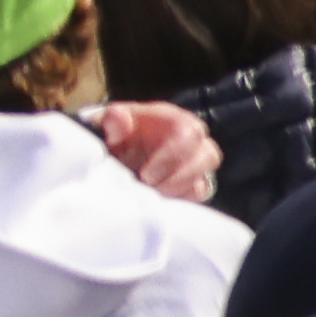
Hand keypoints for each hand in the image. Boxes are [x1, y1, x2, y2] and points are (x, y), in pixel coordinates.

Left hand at [82, 97, 215, 202]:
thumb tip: (117, 117)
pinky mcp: (194, 181)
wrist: (114, 152)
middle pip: (207, 155)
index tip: (145, 175)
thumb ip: (112, 121)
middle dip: (179, 177)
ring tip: (155, 195)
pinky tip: (161, 200)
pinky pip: (201, 192)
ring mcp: (195, 160)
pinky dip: (183, 198)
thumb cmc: (114, 136)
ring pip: (206, 175)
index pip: (189, 133)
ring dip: (181, 189)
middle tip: (150, 186)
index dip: (172, 156)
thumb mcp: (108, 124)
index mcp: (174, 120)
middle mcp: (192, 139)